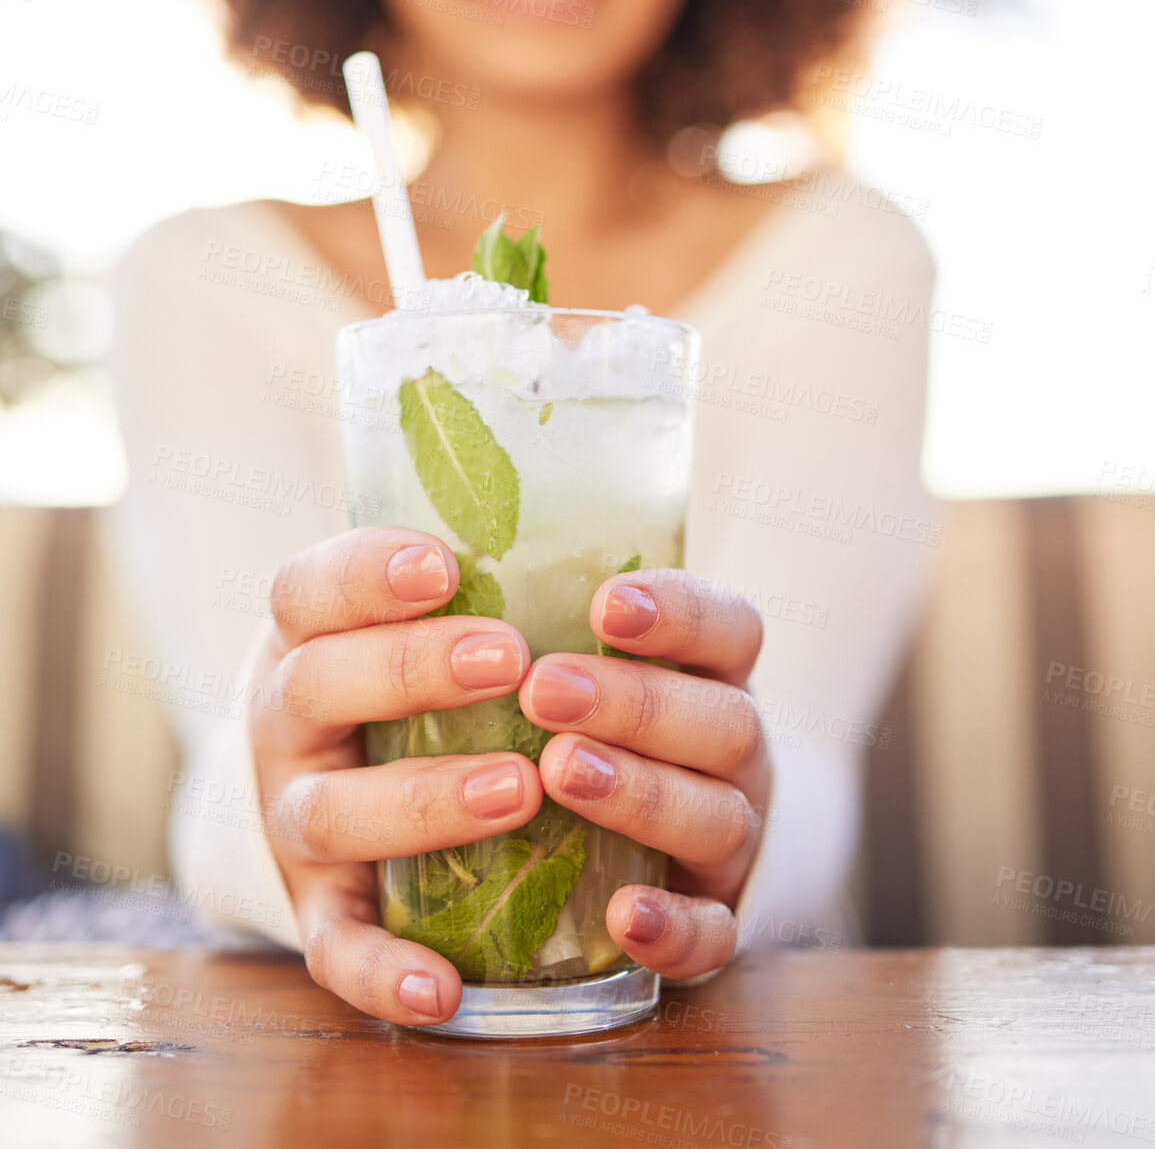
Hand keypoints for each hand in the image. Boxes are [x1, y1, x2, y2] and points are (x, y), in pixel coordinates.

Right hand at [251, 527, 539, 1026]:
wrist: (347, 765)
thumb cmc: (418, 669)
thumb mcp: (428, 608)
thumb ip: (489, 572)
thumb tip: (611, 554)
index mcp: (311, 632)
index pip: (309, 587)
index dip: (365, 573)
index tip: (443, 565)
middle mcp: (291, 722)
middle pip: (318, 686)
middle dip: (411, 670)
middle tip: (508, 658)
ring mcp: (301, 818)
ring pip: (330, 814)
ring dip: (422, 802)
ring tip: (520, 787)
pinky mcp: (325, 910)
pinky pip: (339, 950)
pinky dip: (385, 974)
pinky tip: (446, 988)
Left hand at [518, 568, 769, 981]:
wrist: (635, 851)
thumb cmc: (578, 723)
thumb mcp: (571, 656)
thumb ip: (533, 611)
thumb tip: (428, 552)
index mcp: (708, 676)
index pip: (729, 628)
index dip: (680, 612)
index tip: (606, 601)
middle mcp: (730, 757)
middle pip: (725, 722)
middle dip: (635, 702)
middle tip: (543, 689)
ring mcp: (723, 844)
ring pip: (717, 821)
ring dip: (642, 794)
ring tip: (559, 772)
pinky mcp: (704, 928)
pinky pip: (710, 941)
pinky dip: (674, 931)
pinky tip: (623, 916)